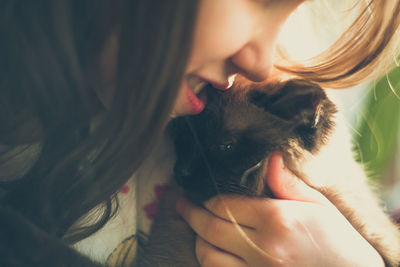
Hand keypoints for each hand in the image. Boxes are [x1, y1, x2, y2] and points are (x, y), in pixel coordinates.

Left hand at [176, 153, 384, 266]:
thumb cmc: (337, 240)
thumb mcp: (317, 204)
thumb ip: (287, 182)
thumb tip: (269, 157)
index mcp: (276, 219)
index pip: (225, 204)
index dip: (206, 198)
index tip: (196, 192)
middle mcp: (263, 246)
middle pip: (210, 228)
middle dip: (189, 214)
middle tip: (180, 204)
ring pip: (208, 255)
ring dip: (198, 240)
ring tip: (196, 228)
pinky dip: (210, 262)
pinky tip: (212, 252)